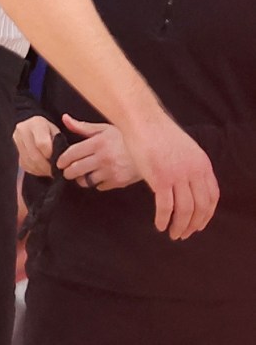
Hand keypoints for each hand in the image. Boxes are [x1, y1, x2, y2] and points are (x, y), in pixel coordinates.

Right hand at [13, 115, 59, 176]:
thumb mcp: (56, 132)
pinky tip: (42, 167)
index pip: (42, 144)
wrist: (35, 128)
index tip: (58, 160)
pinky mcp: (15, 152)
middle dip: (47, 166)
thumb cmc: (49, 131)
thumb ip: (58, 143)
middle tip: (55, 170)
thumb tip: (59, 159)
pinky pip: (26, 166)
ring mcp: (17, 141)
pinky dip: (36, 170)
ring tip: (50, 169)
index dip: (51, 155)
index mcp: (36, 123)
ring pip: (30, 163)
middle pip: (35, 156)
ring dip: (42, 170)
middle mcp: (23, 130)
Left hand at [56, 114, 140, 190]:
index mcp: (98, 142)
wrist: (150, 149)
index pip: (73, 153)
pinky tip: (97, 178)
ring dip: (81, 179)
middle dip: (68, 172)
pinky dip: (96, 184)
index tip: (59, 163)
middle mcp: (103, 158)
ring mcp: (111, 171)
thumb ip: (82, 126)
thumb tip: (65, 119)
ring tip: (80, 176)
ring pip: (87, 181)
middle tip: (66, 172)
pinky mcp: (119, 182)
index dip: (63, 159)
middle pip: (77, 169)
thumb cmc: (124, 137)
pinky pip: (100, 187)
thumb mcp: (104, 128)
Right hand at [121, 114, 218, 240]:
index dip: (207, 214)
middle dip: (194, 225)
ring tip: (174, 234)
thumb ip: (190, 166)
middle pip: (200, 207)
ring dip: (180, 226)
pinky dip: (163, 220)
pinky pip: (165, 207)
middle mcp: (193, 171)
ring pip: (184, 211)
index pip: (212, 196)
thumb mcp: (184, 148)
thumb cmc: (157, 131)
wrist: (141, 119)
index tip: (199, 224)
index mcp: (202, 163)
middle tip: (185, 234)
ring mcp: (177, 175)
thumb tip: (188, 186)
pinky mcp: (160, 179)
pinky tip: (159, 225)